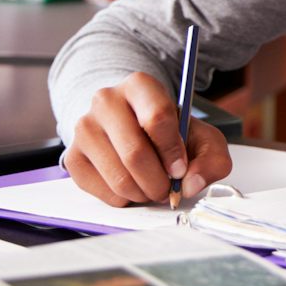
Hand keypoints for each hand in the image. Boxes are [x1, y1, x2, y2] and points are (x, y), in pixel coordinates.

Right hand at [63, 72, 231, 206]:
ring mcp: (84, 128)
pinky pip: (103, 192)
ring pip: (119, 177)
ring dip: (143, 193)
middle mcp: (106, 100)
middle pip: (135, 152)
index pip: (157, 117)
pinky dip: (125, 199)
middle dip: (159, 181)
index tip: (180, 168)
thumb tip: (190, 184)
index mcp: (140, 86)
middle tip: (168, 189)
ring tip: (152, 187)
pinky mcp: (74, 157)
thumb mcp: (202, 137)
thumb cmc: (169, 132)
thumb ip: (211, 158)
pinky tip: (133, 186)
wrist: (134, 129)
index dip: (172, 151)